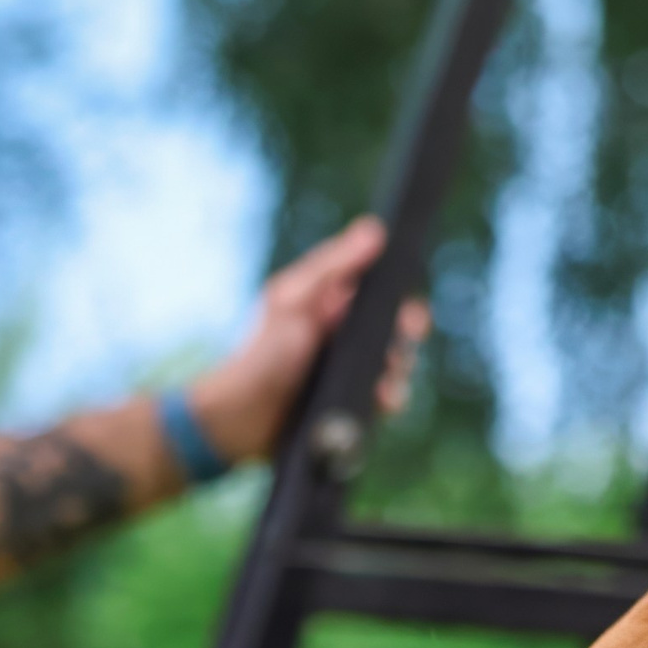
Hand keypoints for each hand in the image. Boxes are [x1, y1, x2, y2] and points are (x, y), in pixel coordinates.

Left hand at [185, 215, 431, 466]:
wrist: (240, 418)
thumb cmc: (259, 353)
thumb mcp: (292, 301)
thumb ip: (331, 266)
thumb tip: (374, 229)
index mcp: (335, 302)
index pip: (381, 287)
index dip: (401, 292)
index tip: (407, 301)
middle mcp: (350, 334)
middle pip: (399, 324)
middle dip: (407, 330)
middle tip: (406, 334)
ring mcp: (355, 370)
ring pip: (400, 361)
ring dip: (399, 367)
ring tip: (384, 375)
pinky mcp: (357, 402)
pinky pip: (389, 397)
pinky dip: (392, 397)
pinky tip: (383, 398)